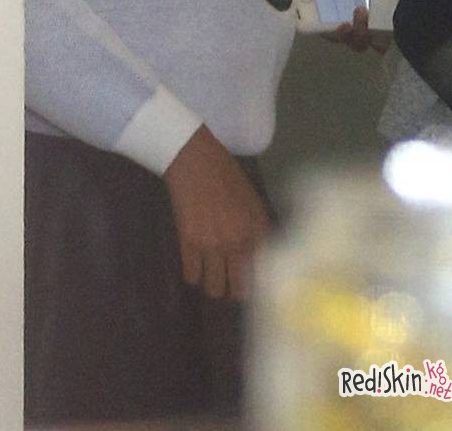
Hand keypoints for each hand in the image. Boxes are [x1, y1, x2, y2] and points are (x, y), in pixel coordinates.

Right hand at [163, 125, 270, 301]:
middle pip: (238, 290)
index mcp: (257, 231)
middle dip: (234, 291)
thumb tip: (261, 260)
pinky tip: (195, 263)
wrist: (196, 160)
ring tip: (211, 275)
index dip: (257, 286)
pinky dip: (193, 274)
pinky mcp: (189, 242)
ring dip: (213, 284)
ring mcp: (212, 245)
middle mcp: (238, 243)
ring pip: (213, 288)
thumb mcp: (253, 202)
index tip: (252, 288)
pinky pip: (191, 275)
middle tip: (230, 284)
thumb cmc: (228, 176)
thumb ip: (259, 232)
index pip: (263, 276)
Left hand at [294, 0, 385, 52]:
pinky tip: (338, 26)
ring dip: (354, 37)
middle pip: (368, 36)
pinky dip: (334, 35)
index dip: (390, 28)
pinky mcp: (315, 19)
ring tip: (349, 24)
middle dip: (370, 35)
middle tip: (364, 16)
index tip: (393, 22)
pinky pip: (326, 35)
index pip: (383, 18)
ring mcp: (335, 15)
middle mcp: (353, 8)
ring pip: (350, 40)